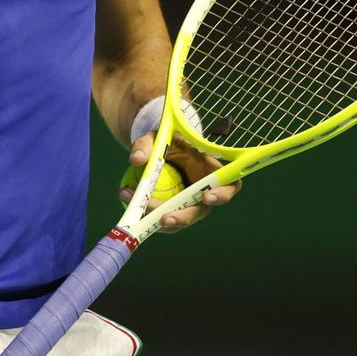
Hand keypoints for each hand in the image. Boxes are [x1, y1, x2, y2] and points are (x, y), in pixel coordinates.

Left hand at [118, 133, 240, 233]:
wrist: (156, 151)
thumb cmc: (165, 141)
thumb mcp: (156, 136)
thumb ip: (146, 144)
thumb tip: (136, 160)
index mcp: (210, 168)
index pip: (229, 184)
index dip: (223, 194)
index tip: (207, 197)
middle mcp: (204, 190)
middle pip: (202, 210)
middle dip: (184, 217)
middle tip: (164, 219)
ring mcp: (189, 203)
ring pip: (179, 218)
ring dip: (158, 218)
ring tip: (136, 207)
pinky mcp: (173, 209)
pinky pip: (162, 217)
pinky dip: (145, 213)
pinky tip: (127, 197)